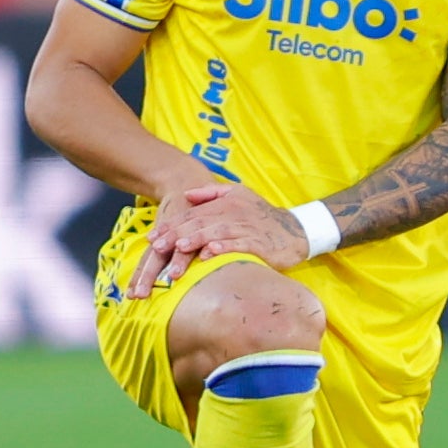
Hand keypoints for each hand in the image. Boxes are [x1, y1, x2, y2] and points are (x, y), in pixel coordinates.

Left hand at [127, 181, 308, 299]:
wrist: (295, 230)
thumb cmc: (261, 215)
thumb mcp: (238, 195)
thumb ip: (211, 193)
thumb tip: (186, 194)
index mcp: (225, 202)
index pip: (192, 213)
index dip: (171, 225)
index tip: (152, 237)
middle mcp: (233, 213)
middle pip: (200, 222)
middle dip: (176, 234)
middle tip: (156, 246)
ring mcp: (246, 228)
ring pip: (216, 232)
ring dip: (196, 240)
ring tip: (178, 248)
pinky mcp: (258, 243)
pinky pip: (238, 245)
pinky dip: (222, 248)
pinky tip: (208, 254)